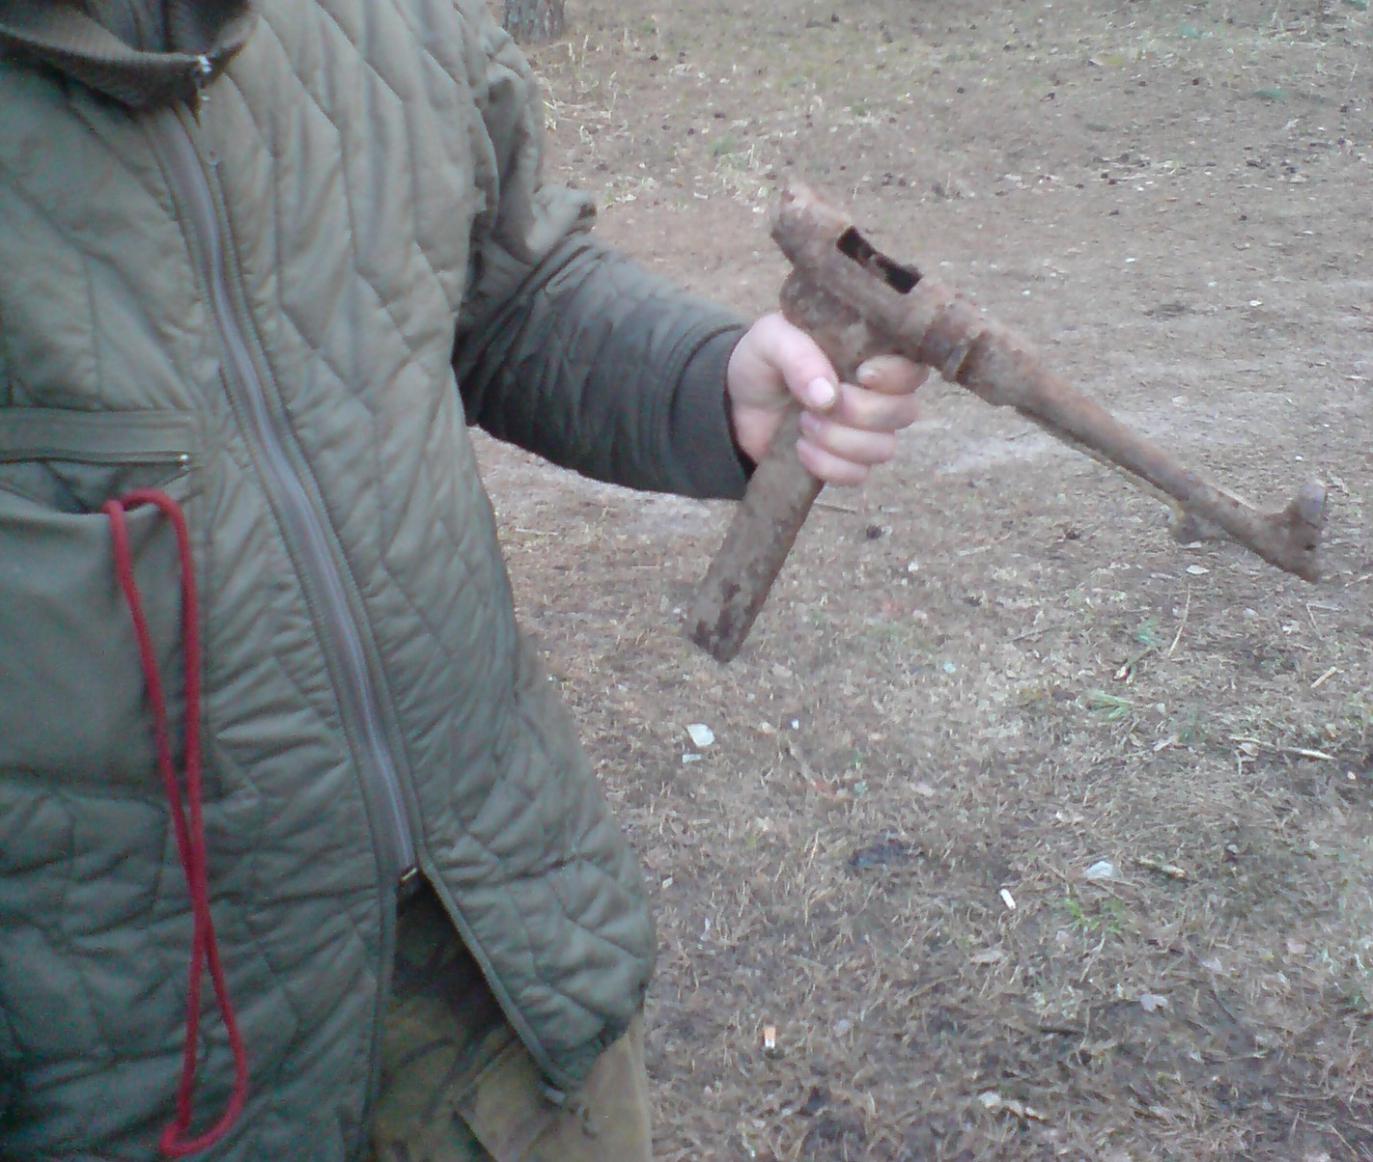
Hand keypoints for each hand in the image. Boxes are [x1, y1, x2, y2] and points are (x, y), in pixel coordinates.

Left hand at [726, 313, 928, 485]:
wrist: (735, 403)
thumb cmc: (762, 361)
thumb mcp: (771, 340)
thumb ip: (799, 355)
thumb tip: (828, 395)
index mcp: (871, 354)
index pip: (914, 368)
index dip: (896, 376)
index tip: (862, 375)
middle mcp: (879, 395)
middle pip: (905, 412)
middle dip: (859, 412)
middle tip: (815, 405)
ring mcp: (866, 433)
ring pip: (884, 448)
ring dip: (839, 440)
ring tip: (803, 424)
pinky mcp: (847, 463)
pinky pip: (858, 476)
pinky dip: (827, 466)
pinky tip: (801, 449)